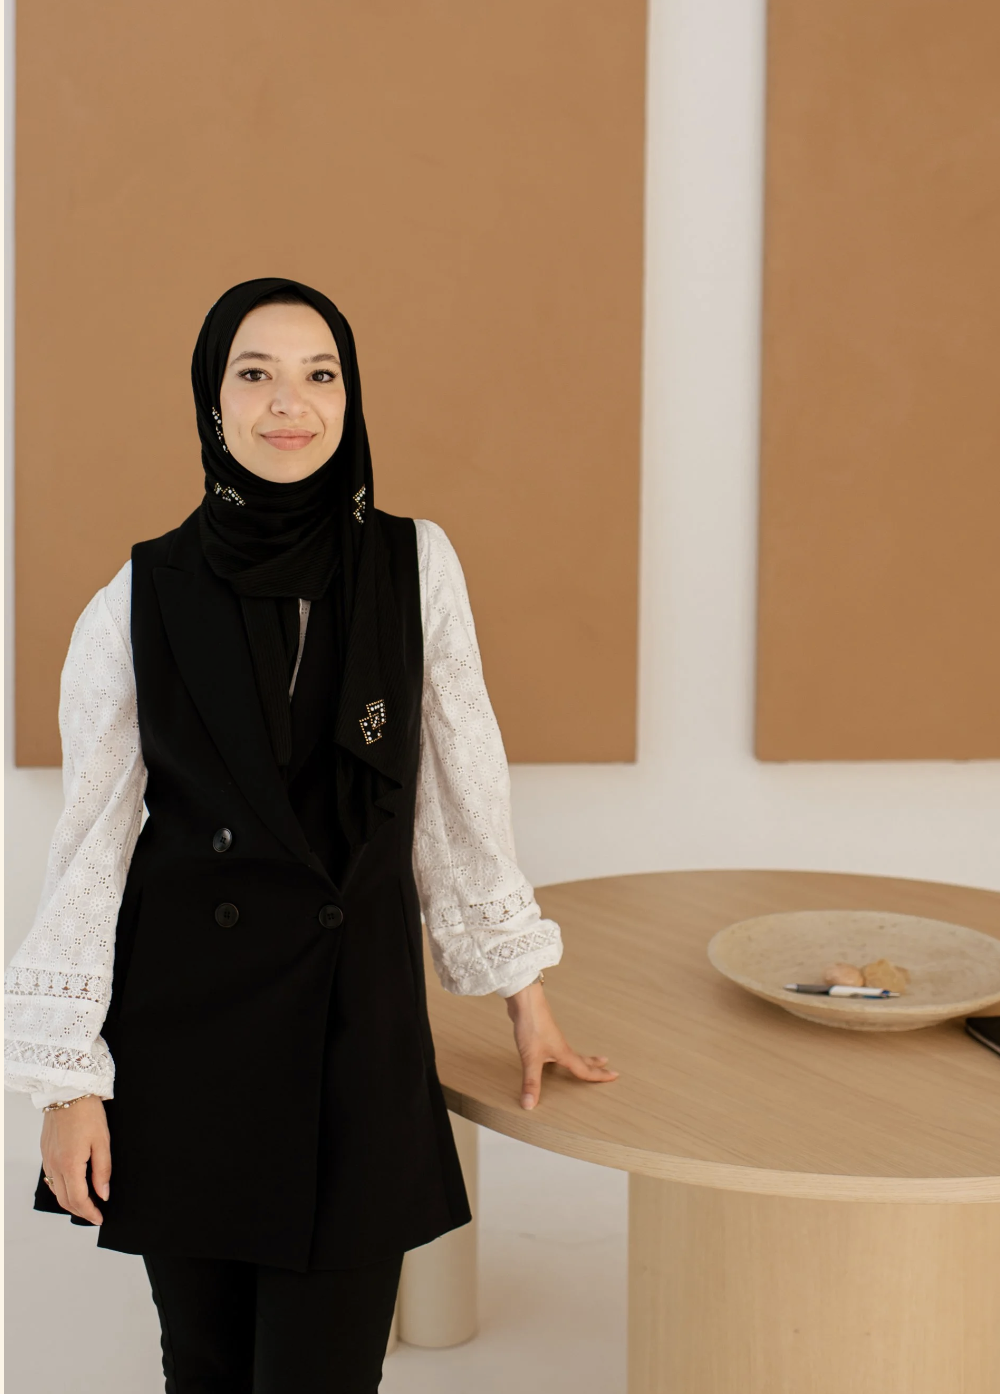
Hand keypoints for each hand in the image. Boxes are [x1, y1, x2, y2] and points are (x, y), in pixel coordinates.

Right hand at [40, 1096, 110, 1224]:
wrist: (67, 1091)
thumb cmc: (87, 1113)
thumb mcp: (102, 1141)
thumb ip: (102, 1170)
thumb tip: (103, 1194)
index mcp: (69, 1164)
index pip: (78, 1199)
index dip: (90, 1212)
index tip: (100, 1218)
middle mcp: (54, 1165)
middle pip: (65, 1199)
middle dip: (80, 1211)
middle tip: (95, 1214)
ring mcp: (47, 1159)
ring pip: (56, 1190)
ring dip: (70, 1201)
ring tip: (87, 1203)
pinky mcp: (45, 1152)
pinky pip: (51, 1178)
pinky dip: (62, 1188)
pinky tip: (72, 1186)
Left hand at [505, 980, 618, 1109]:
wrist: (525, 1001)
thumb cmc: (531, 1026)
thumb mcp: (531, 1059)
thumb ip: (531, 1082)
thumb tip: (530, 1105)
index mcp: (564, 1053)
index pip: (584, 1069)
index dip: (599, 1075)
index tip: (615, 1076)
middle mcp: (561, 1046)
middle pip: (582, 1058)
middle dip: (595, 1064)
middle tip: (607, 1066)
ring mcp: (552, 1038)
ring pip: (571, 1052)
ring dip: (581, 1057)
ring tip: (586, 1060)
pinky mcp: (543, 1033)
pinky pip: (558, 1047)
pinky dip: (563, 1053)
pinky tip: (553, 1051)